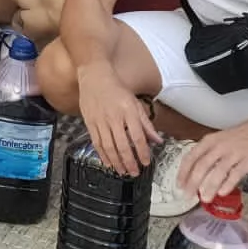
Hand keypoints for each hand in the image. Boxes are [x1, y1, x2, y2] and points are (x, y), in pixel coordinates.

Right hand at [77, 61, 161, 176]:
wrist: (94, 76)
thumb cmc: (116, 89)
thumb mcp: (136, 103)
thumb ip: (146, 123)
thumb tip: (158, 140)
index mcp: (128, 111)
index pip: (137, 136)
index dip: (142, 152)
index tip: (146, 162)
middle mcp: (114, 117)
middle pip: (122, 145)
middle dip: (129, 162)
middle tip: (135, 172)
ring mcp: (100, 120)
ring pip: (108, 146)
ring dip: (116, 162)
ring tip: (122, 171)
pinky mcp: (89, 122)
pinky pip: (96, 142)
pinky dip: (102, 155)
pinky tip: (108, 163)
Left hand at [179, 113, 247, 203]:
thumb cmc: (244, 136)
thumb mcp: (222, 141)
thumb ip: (211, 155)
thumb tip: (199, 175)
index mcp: (210, 141)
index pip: (191, 157)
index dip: (183, 172)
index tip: (178, 185)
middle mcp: (219, 146)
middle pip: (201, 166)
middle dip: (193, 183)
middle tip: (188, 196)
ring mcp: (233, 153)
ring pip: (217, 172)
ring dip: (209, 187)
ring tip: (205, 198)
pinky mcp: (247, 160)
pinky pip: (235, 174)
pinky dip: (227, 184)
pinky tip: (222, 193)